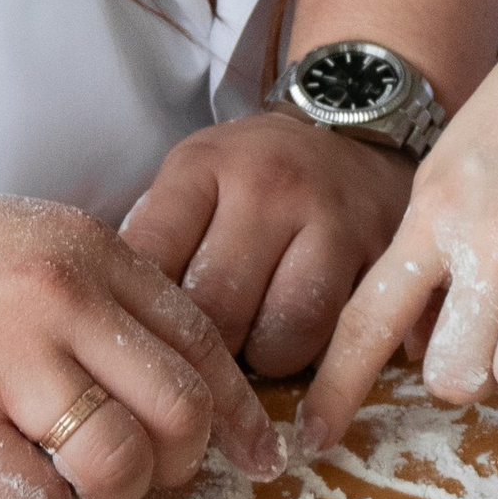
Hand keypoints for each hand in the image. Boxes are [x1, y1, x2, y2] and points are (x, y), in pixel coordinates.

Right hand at [0, 176, 283, 498]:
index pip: (202, 338)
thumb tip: (162, 361)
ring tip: (79, 492)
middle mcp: (60, 300)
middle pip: (181, 410)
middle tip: (147, 481)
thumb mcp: (17, 236)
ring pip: (121, 464)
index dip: (236, 412)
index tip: (254, 457)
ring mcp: (4, 362)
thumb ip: (91, 288)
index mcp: (86, 250)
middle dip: (180, 465)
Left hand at [120, 112, 412, 374]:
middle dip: (204, 351)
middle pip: (216, 309)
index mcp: (205, 166)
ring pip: (284, 336)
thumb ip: (158, 238)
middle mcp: (269, 186)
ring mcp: (333, 220)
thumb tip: (113, 323)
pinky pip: (344, 341)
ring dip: (265, 360)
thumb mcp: (195, 178)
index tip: (145, 335)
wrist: (353, 131)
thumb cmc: (255, 172)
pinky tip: (309, 359)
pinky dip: (322, 367)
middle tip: (203, 355)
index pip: (151, 258)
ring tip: (259, 342)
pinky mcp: (384, 256)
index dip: (140, 315)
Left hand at [298, 0, 497, 441]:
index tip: (310, 440)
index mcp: (432, 213)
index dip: (335, 391)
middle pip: (455, 378)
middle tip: (496, 325)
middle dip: (472, 368)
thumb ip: (428, 247)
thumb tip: (413, 340)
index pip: (365, 320)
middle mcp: (490, 239)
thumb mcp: (450, 167)